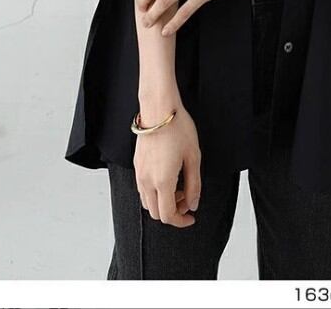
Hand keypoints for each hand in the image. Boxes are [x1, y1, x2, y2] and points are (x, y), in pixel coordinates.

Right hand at [133, 100, 201, 226]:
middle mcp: (146, 180)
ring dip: (163, 201)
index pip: (168, 215)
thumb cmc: (177, 128)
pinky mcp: (136, 163)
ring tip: (178, 185)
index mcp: (162, 181)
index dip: (181, 221)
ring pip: (147, 202)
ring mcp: (139, 172)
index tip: (192, 217)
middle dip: (173, 211)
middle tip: (187, 197)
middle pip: (156, 213)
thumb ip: (194, 185)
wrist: (159, 108)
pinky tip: (167, 176)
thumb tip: (193, 204)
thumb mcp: (194, 157)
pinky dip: (155, 191)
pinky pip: (143, 188)